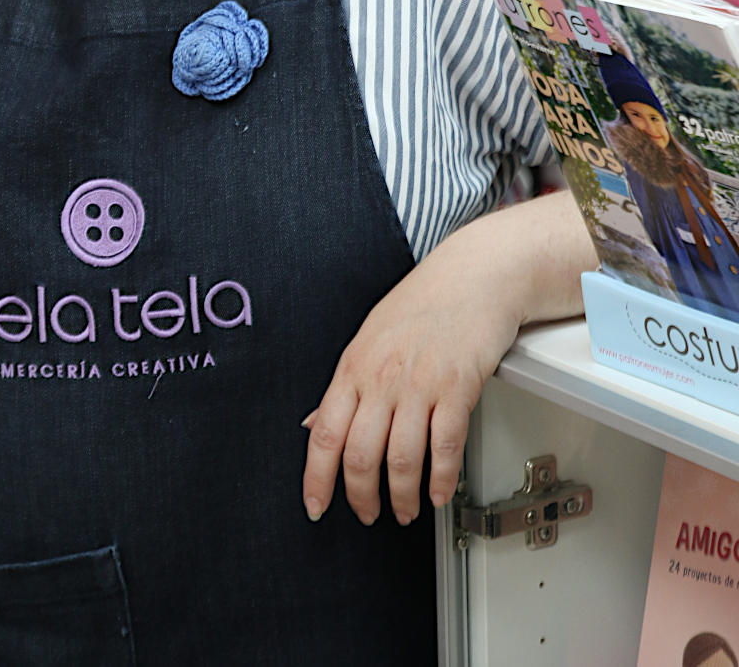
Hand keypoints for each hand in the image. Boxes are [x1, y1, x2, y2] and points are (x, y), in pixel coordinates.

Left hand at [301, 220, 526, 528]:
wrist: (474, 275)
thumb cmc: (423, 304)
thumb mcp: (369, 338)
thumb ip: (345, 387)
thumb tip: (315, 426)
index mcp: (354, 366)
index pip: (324, 434)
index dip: (317, 478)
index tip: (316, 506)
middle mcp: (382, 377)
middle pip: (361, 455)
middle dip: (362, 498)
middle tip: (368, 513)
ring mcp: (420, 383)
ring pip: (402, 459)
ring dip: (402, 497)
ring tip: (404, 509)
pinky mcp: (458, 388)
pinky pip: (445, 447)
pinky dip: (440, 480)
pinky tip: (437, 492)